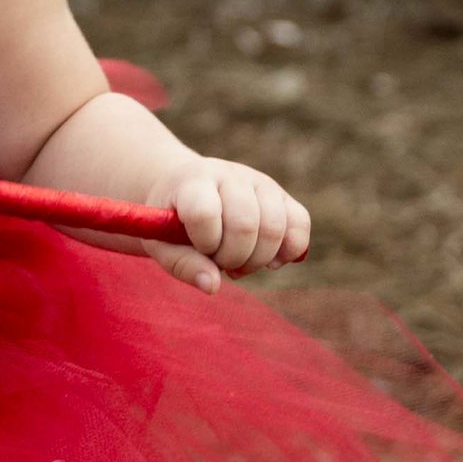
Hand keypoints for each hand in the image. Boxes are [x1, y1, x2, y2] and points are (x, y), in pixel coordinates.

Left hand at [145, 155, 309, 291]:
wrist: (186, 190)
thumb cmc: (171, 222)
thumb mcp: (161, 244)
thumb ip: (183, 265)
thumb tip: (213, 286)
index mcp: (194, 181)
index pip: (205, 213)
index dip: (205, 242)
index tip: (199, 248)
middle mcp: (230, 175)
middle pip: (245, 224)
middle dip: (233, 257)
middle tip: (220, 262)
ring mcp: (260, 182)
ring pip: (276, 227)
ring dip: (259, 259)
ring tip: (240, 263)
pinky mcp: (282, 195)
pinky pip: (301, 223)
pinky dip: (290, 250)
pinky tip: (270, 261)